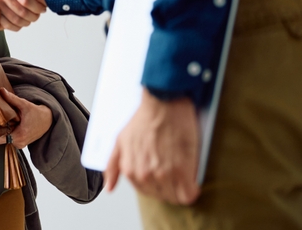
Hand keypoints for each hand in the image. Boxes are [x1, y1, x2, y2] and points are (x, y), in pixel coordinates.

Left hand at [0, 88, 52, 149]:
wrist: (48, 120)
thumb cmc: (37, 113)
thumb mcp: (25, 104)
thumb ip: (12, 98)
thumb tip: (1, 91)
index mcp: (20, 136)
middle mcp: (20, 143)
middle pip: (1, 139)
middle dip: (0, 129)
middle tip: (1, 119)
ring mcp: (21, 144)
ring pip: (6, 139)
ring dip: (6, 131)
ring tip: (8, 121)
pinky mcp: (22, 143)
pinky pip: (11, 139)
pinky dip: (10, 132)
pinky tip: (13, 125)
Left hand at [104, 89, 200, 204]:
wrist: (163, 104)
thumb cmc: (144, 118)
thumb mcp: (120, 140)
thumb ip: (112, 165)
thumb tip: (109, 187)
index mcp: (130, 170)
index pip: (145, 192)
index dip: (156, 184)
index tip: (162, 176)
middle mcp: (145, 175)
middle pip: (161, 196)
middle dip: (167, 187)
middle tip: (174, 172)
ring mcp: (164, 175)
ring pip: (175, 197)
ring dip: (180, 189)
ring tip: (183, 174)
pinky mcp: (182, 171)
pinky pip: (188, 195)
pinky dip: (192, 190)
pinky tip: (192, 180)